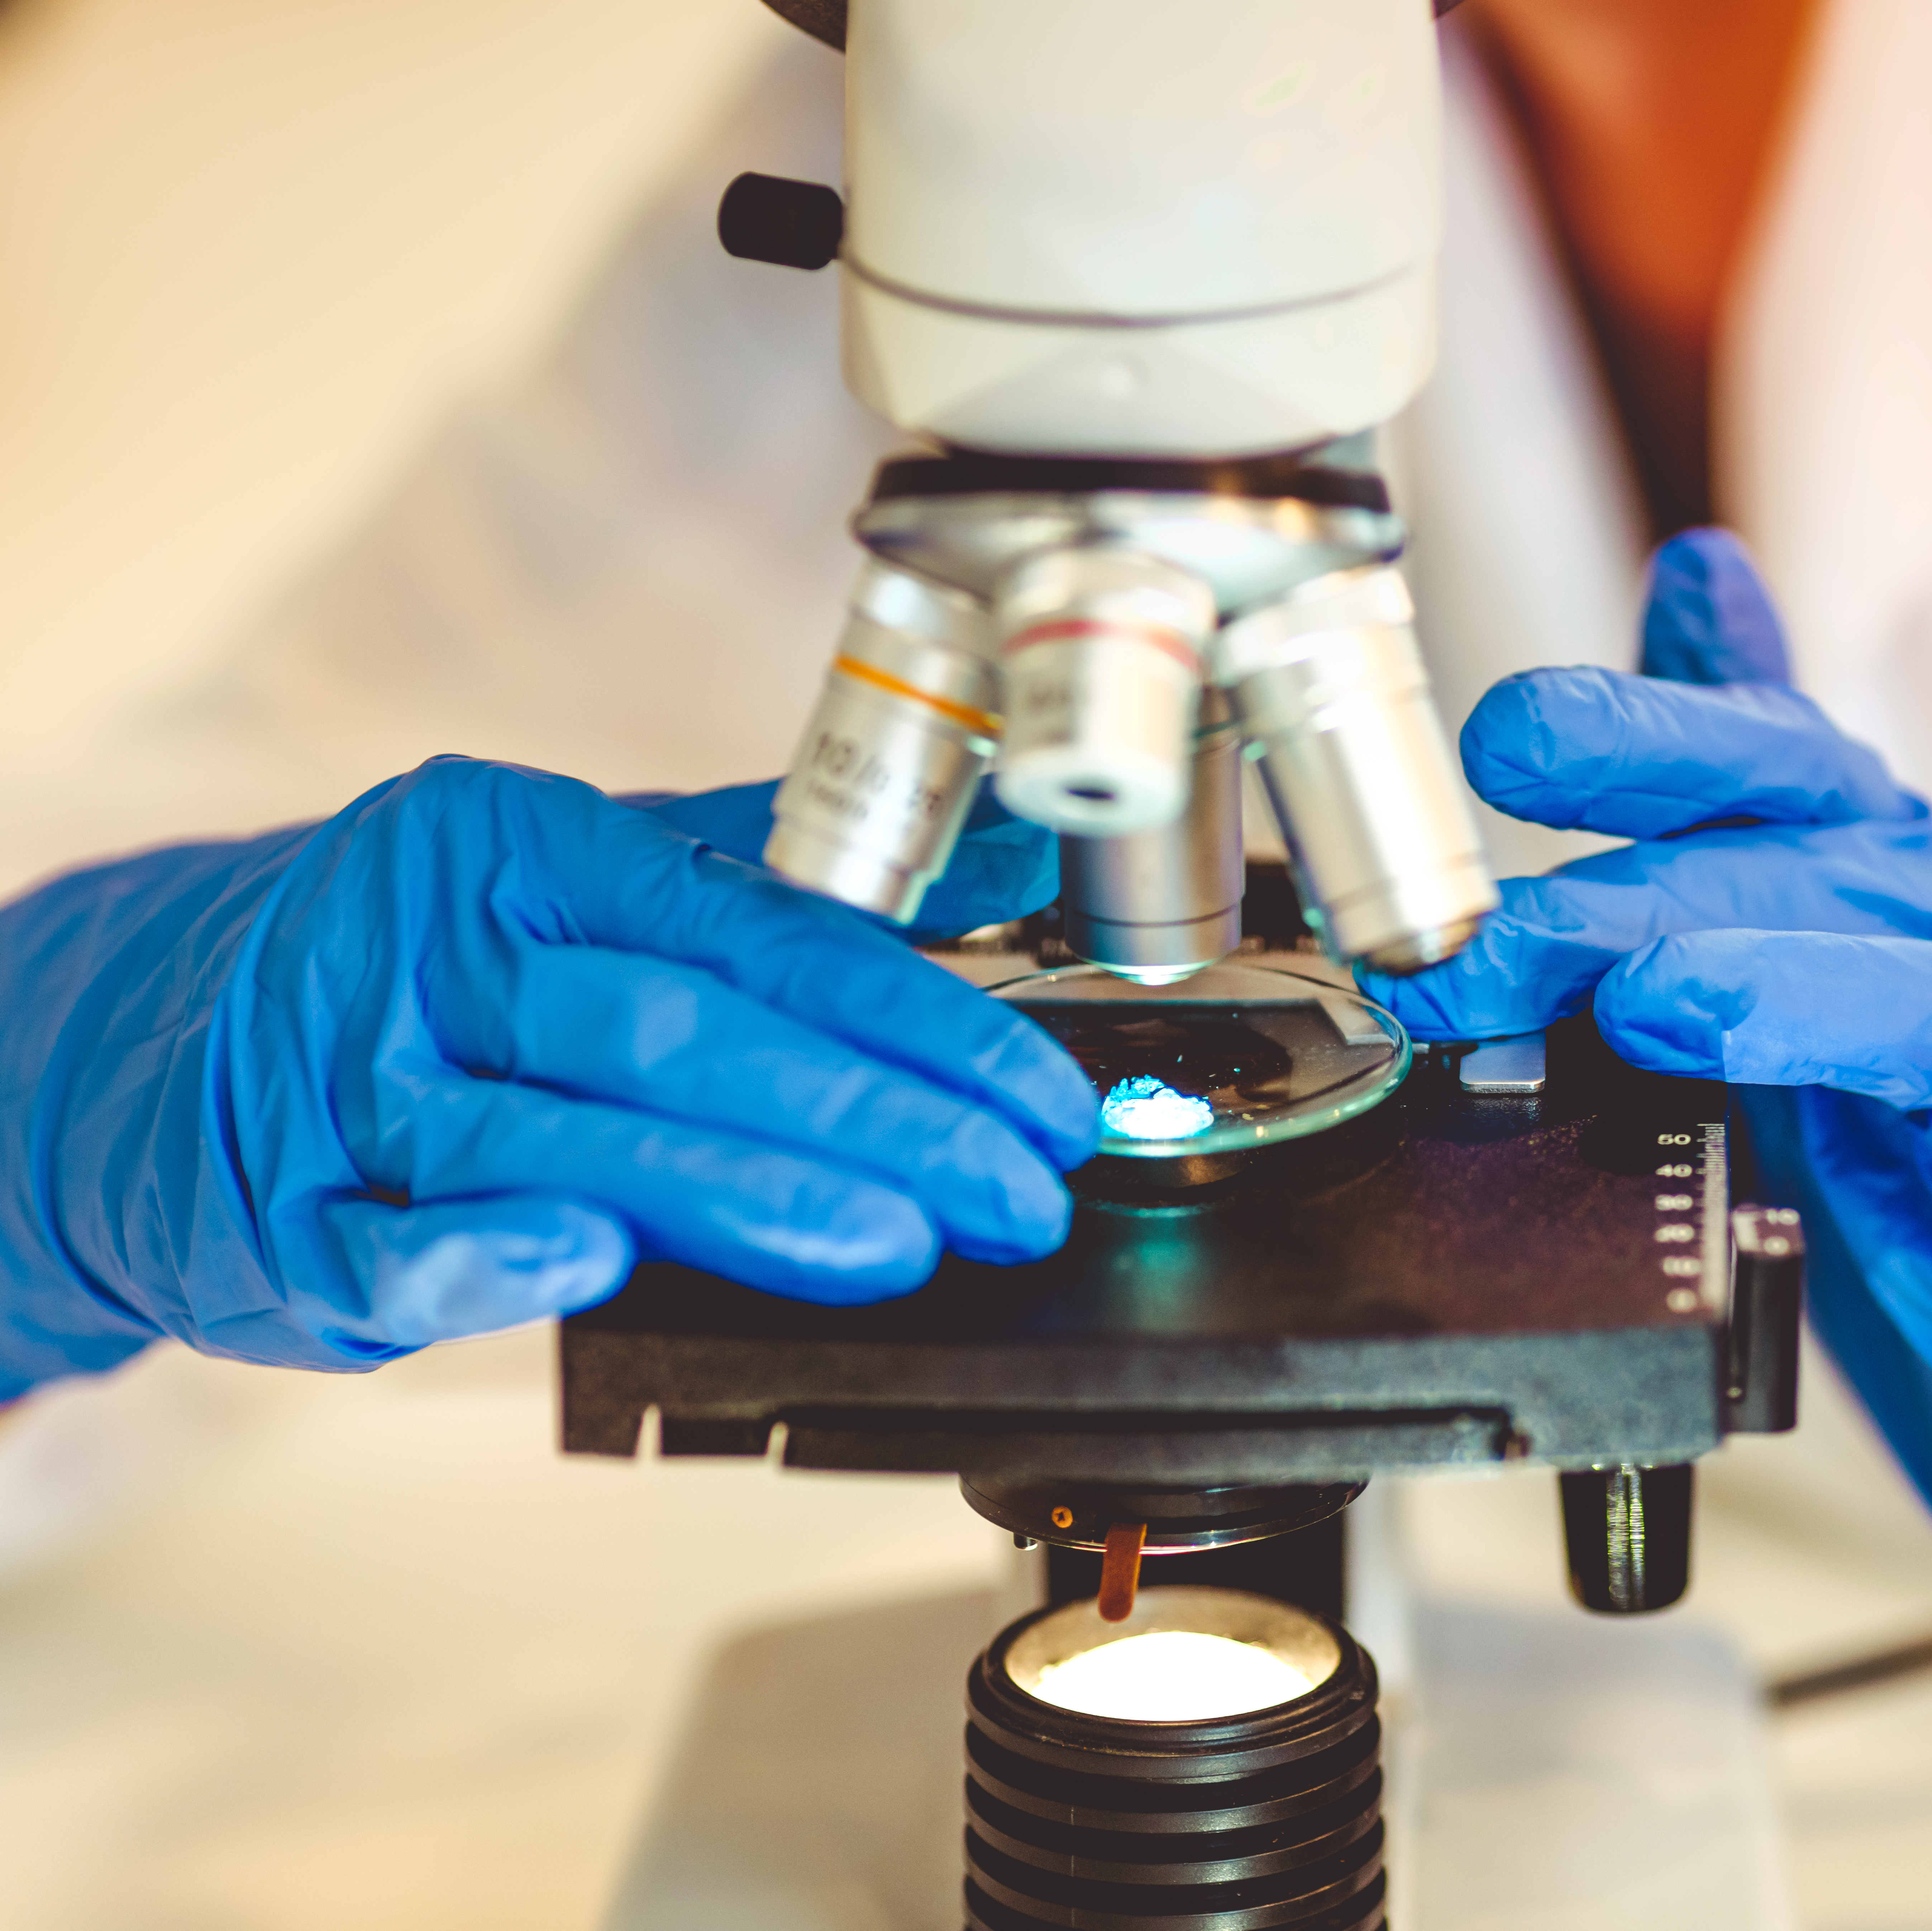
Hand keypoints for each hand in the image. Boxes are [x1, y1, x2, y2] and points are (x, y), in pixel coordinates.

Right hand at [0, 759, 1095, 1395]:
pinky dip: (484, 1255)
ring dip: (735, 1195)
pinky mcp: (275, 1208)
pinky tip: (587, 1264)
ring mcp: (349, 1084)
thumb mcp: (581, 888)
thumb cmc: (420, 969)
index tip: (1033, 1093)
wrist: (160, 1034)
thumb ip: (778, 882)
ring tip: (892, 1243)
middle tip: (1011, 1190)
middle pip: (682, 1033)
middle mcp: (439, 954)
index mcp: (524, 854)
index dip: (914, 1016)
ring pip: (564, 1134)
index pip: (758, 932)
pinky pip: (382, 1239)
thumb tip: (993, 862)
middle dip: (868, 1119)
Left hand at [1373, 531, 1931, 1733]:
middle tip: (1493, 940)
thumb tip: (1699, 574)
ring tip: (1663, 1004)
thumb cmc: (1915, 1150)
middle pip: (1814, 883)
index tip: (1502, 736)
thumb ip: (1744, 790)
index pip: (1776, 766)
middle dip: (1635, 898)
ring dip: (1795, 998)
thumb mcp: (1807, 944)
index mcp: (1894, 882)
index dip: (1643, 735)